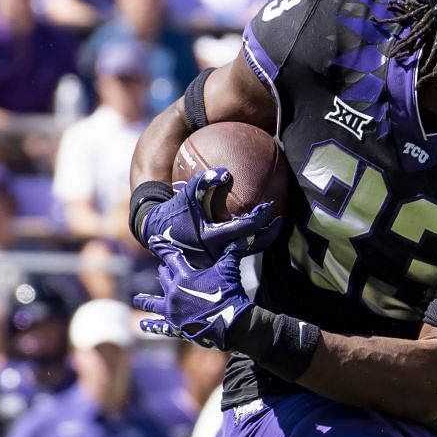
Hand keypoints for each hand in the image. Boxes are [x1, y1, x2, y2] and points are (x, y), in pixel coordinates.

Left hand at [135, 243, 253, 350]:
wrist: (231, 324)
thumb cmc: (229, 295)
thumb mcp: (229, 271)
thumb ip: (230, 254)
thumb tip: (239, 239)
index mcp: (184, 276)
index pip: (170, 256)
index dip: (161, 247)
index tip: (153, 241)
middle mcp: (174, 292)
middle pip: (163, 278)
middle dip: (163, 271)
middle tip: (163, 269)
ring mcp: (173, 310)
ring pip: (153, 303)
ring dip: (145, 300)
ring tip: (137, 300)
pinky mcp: (175, 326)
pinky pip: (160, 326)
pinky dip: (151, 326)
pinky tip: (143, 325)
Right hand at [137, 169, 282, 262]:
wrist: (155, 235)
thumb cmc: (173, 212)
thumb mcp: (186, 195)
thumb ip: (204, 182)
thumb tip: (226, 172)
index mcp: (211, 239)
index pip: (244, 229)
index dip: (260, 218)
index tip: (271, 206)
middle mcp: (217, 254)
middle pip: (253, 246)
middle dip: (269, 234)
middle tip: (280, 220)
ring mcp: (217, 262)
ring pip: (247, 252)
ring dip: (262, 240)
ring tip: (272, 226)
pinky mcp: (216, 264)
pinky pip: (238, 253)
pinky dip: (249, 242)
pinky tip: (254, 230)